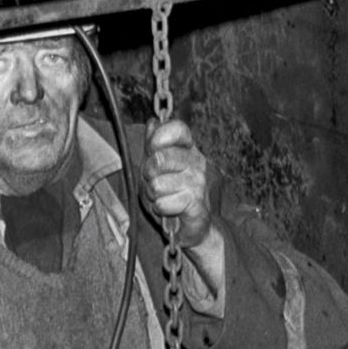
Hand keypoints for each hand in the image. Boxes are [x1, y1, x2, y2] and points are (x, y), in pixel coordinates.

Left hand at [140, 118, 211, 248]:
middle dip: (148, 175)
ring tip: (163, 198)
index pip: (177, 128)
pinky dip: (160, 208)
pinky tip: (170, 209)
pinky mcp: (197, 204)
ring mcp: (199, 183)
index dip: (159, 137)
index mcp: (188, 149)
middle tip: (154, 183)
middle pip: (160, 158)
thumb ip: (153, 145)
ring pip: (158, 184)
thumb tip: (153, 122)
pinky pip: (163, 203)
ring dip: (153, 195)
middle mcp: (197, 162)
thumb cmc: (171, 194)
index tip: (153, 149)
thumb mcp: (156, 167)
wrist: (192, 226)